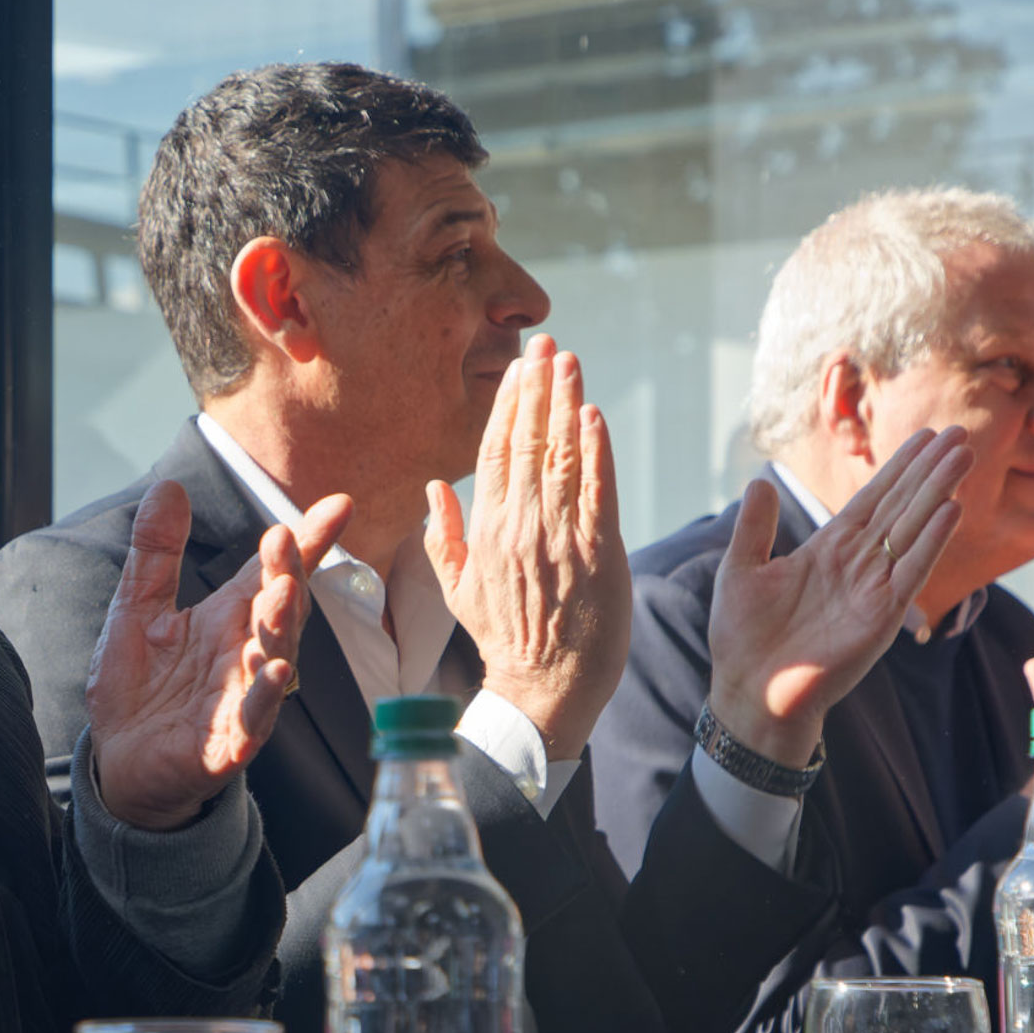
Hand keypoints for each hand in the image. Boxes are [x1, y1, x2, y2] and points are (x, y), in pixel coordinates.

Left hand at [89, 481, 351, 830]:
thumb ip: (155, 552)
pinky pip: (253, 720)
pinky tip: (274, 672)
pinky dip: (263, 697)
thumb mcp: (138, 608)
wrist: (120, 762)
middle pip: (280, 610)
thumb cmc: (140, 687)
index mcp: (227, 618)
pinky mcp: (227, 744)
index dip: (307, 539)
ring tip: (283, 593)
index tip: (339, 504)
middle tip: (285, 540)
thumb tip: (168, 485)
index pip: (273, 571)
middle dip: (288, 574)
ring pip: (274, 660)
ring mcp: (242, 699)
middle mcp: (244, 653)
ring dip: (281, 628)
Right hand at [424, 332, 627, 760]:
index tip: (519, 369)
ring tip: (570, 362)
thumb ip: (445, 534)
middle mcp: (520, 527)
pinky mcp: (598, 554)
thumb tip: (434, 487)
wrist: (543, 688)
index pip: (496, 453)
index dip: (508, 406)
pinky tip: (594, 415)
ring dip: (566, 404)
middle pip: (529, 443)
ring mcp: (559, 539)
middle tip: (547, 344)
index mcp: (486, 531)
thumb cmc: (505, 638)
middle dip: (538, 389)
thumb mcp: (458, 588)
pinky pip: (597, 493)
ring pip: (562, 458)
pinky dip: (596, 452)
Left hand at [708, 427, 971, 765]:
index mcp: (828, 552)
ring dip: (938, 493)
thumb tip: (759, 481)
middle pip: (901, 507)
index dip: (898, 468)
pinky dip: (929, 541)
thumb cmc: (743, 637)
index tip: (924, 437)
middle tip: (960, 432)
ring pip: (912, 530)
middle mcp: (857, 566)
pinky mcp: (880, 617)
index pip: (872, 500)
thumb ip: (755, 528)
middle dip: (930, 470)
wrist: (749, 690)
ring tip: (962, 457)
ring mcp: (872, 589)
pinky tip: (950, 510)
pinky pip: (910, 572)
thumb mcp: (741, 570)